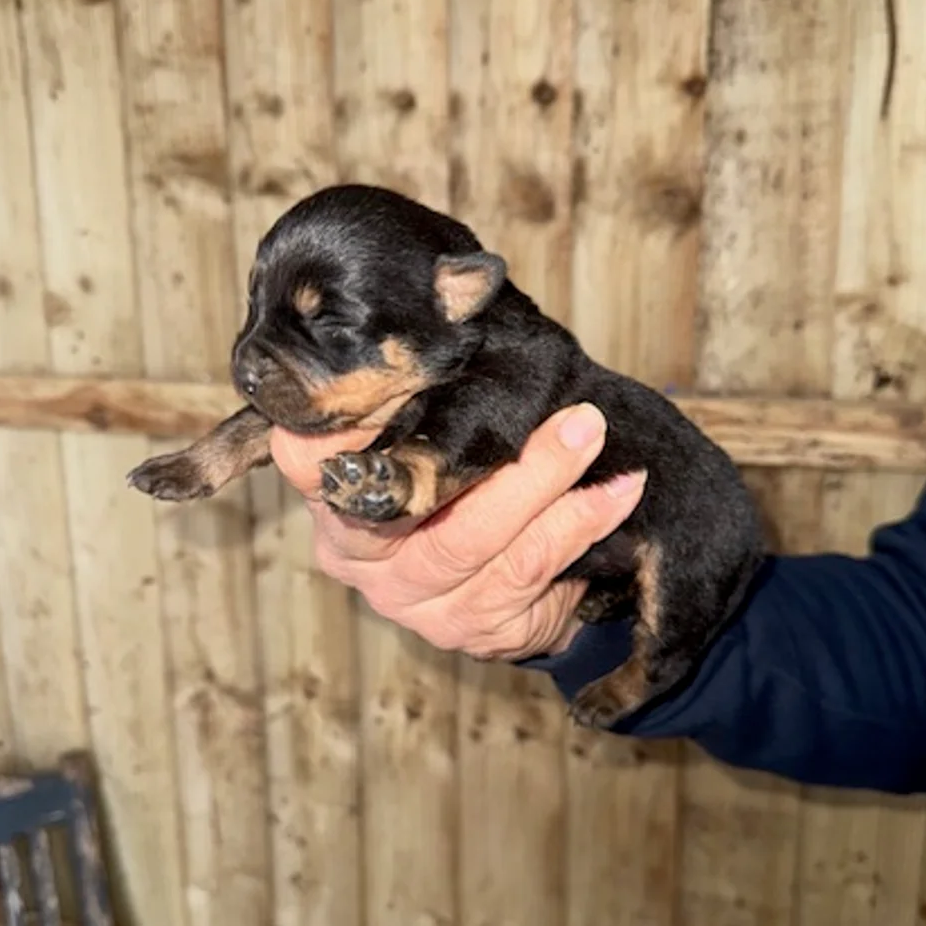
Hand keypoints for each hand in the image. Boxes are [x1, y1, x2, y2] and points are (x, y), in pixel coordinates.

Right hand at [268, 403, 646, 661]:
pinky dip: (577, 525)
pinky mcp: (465, 629)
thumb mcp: (435, 437)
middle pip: (413, 502)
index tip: (400, 374)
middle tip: (571, 412)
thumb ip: (430, 398)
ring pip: (474, 541)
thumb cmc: (465, 483)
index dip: (339, 423)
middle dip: (501, 456)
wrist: (514, 584)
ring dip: (546, 484)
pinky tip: (617, 491)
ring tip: (593, 435)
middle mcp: (357, 555)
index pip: (308, 459)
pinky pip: (524, 572)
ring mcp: (408, 600)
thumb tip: (467, 295)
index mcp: (332, 496)